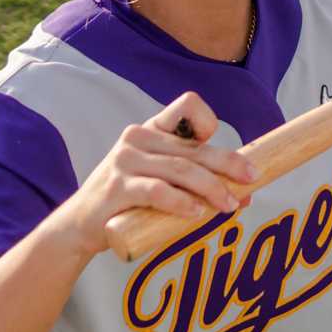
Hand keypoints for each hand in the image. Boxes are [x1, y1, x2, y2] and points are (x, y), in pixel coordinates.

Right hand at [48, 91, 255, 257]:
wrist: (79, 226)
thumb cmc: (129, 203)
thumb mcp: (164, 184)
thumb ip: (197, 183)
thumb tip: (246, 195)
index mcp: (152, 130)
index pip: (187, 105)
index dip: (209, 120)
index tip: (226, 150)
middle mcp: (138, 138)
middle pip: (193, 147)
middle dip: (228, 163)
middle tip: (251, 178)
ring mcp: (125, 162)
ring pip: (180, 169)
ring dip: (211, 188)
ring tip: (228, 205)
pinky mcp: (117, 187)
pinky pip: (157, 191)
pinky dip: (181, 202)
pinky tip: (196, 213)